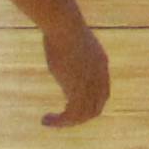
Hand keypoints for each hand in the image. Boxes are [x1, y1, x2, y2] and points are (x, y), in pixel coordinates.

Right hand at [39, 9, 113, 129]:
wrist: (64, 26)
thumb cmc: (61, 26)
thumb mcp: (68, 38)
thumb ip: (67, 46)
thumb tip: (56, 40)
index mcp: (101, 63)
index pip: (102, 92)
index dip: (90, 102)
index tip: (71, 105)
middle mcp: (100, 77)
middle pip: (97, 106)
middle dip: (80, 116)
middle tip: (62, 119)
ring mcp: (91, 84)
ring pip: (85, 114)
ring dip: (67, 122)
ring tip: (49, 121)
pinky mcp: (78, 90)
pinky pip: (72, 115)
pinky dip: (60, 122)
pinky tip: (46, 120)